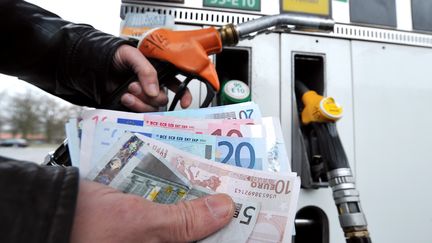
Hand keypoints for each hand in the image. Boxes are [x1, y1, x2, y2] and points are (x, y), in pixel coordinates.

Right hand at [70, 180, 234, 242]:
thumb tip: (225, 209)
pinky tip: (185, 175)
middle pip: (198, 231)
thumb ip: (186, 221)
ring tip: (215, 177)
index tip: (248, 211)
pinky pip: (164, 205)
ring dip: (196, 197)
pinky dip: (175, 191)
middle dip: (214, 209)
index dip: (228, 231)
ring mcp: (148, 234)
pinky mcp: (138, 218)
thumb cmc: (89, 227)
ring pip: (182, 216)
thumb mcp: (143, 225)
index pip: (207, 241)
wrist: (47, 210)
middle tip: (233, 186)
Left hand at [113, 45, 192, 111]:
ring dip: (139, 103)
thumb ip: (146, 71)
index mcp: (158, 72)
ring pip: (150, 109)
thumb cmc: (114, 55)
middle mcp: (152, 86)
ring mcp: (141, 97)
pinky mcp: (131, 105)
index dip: (183, 95)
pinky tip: (124, 99)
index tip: (184, 104)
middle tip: (133, 85)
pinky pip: (138, 113)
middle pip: (161, 100)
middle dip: (149, 96)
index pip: (176, 85)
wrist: (95, 62)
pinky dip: (132, 108)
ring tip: (126, 93)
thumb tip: (154, 92)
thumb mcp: (133, 55)